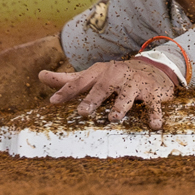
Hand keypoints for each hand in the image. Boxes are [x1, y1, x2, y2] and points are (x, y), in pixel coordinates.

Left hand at [39, 60, 175, 131]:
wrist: (152, 69)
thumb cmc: (115, 76)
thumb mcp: (93, 76)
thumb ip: (68, 80)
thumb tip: (40, 75)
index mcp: (101, 72)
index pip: (81, 81)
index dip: (67, 90)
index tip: (53, 101)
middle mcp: (118, 75)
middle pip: (104, 86)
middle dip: (94, 97)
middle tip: (83, 111)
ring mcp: (136, 83)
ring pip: (128, 94)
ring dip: (121, 105)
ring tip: (114, 117)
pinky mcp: (152, 92)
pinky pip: (153, 104)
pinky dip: (154, 114)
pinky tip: (153, 125)